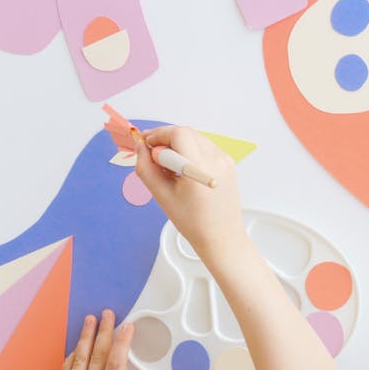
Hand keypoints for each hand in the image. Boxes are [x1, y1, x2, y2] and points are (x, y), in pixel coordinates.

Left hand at [56, 310, 181, 369]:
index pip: (115, 364)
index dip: (121, 342)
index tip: (127, 327)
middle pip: (96, 357)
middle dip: (102, 332)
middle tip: (107, 314)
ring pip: (79, 360)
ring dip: (85, 338)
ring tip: (90, 320)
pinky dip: (72, 355)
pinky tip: (79, 344)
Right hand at [134, 126, 245, 260]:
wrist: (221, 236)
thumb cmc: (194, 222)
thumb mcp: (162, 196)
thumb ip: (146, 169)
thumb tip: (140, 149)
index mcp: (200, 168)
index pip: (177, 134)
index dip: (157, 135)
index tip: (145, 144)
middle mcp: (216, 160)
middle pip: (186, 133)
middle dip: (166, 139)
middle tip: (151, 154)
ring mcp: (225, 160)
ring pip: (195, 138)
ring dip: (178, 144)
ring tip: (167, 165)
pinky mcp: (228, 164)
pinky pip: (205, 147)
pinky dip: (190, 151)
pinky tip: (182, 168)